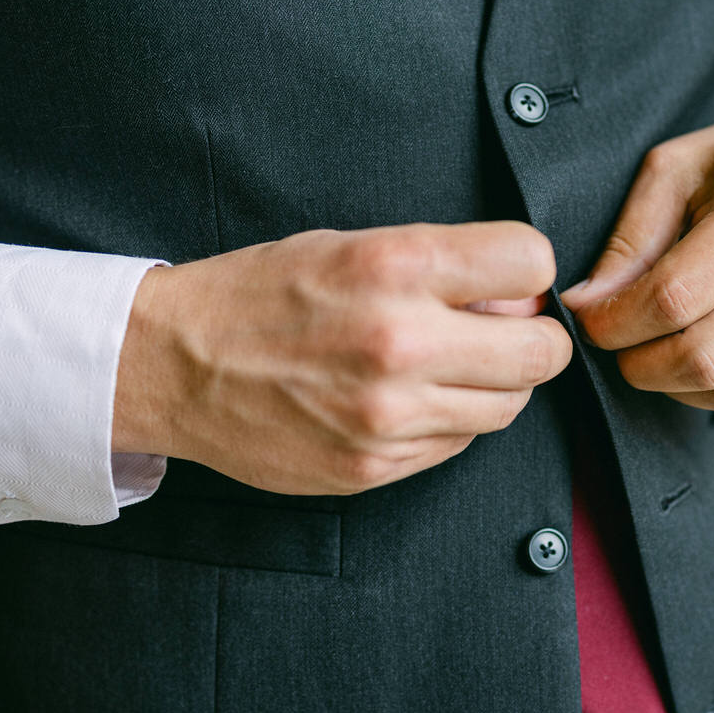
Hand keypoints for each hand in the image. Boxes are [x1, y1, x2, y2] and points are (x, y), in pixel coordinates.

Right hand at [113, 222, 571, 494]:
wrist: (172, 365)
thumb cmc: (259, 296)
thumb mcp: (349, 246)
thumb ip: (440, 266)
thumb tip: (519, 296)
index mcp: (394, 268)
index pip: (531, 262)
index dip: (526, 269)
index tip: (509, 279)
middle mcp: (399, 342)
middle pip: (541, 352)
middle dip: (533, 337)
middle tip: (504, 331)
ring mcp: (390, 415)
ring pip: (509, 405)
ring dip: (494, 383)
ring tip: (447, 365)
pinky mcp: (375, 466)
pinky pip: (458, 443)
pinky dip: (448, 421)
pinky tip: (407, 399)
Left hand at [560, 75, 713, 425]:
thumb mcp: (685, 166)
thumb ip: (632, 237)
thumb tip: (588, 304)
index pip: (672, 299)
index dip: (613, 322)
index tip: (590, 319)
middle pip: (704, 358)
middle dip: (639, 364)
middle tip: (621, 344)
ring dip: (678, 386)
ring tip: (661, 351)